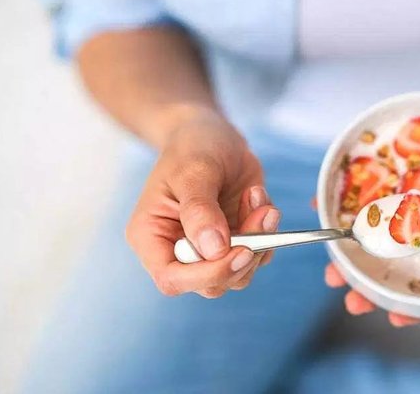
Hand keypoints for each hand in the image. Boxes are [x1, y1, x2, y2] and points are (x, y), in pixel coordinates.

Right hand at [126, 109, 279, 297]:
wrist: (212, 134)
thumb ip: (200, 210)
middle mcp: (178, 251)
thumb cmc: (192, 148)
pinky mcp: (235, 241)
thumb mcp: (193, 171)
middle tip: (262, 215)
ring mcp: (209, 249)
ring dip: (260, 241)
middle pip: (211, 284)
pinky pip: (258, 255)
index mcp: (152, 237)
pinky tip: (258, 197)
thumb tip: (214, 250)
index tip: (240, 251)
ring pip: (239, 273)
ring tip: (257, 197)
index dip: (207, 274)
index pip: (172, 278)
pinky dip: (268, 231)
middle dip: (242, 255)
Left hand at [322, 52, 419, 324]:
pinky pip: (371, 185)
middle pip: (397, 264)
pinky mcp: (403, 170)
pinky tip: (325, 204)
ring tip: (330, 261)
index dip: (416, 307)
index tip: (395, 319)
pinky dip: (346, 195)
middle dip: (370, 283)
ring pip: (378, 230)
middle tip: (349, 298)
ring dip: (351, 248)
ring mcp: (416, 198)